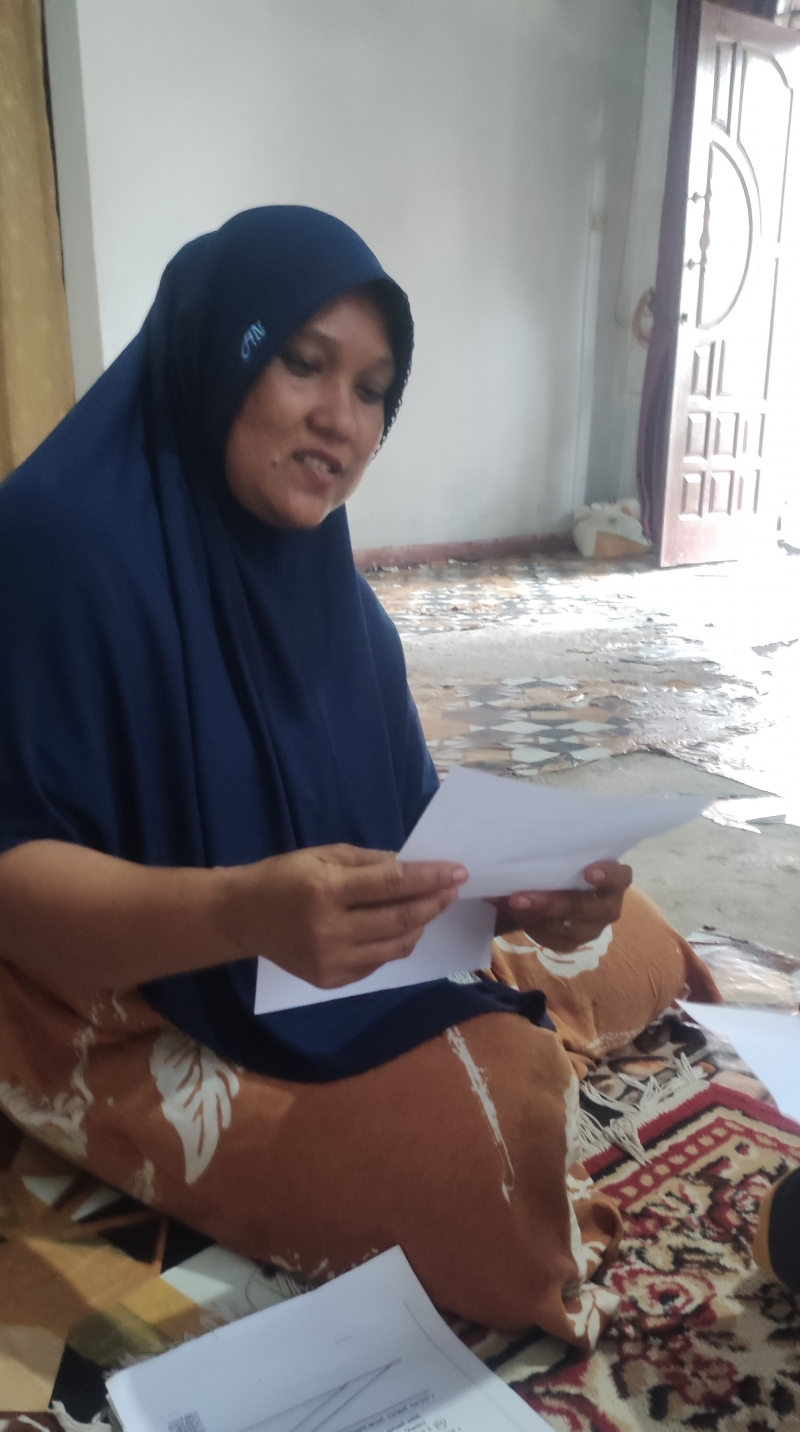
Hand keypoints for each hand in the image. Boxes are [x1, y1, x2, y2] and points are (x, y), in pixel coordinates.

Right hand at [223, 844, 467, 989]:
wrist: (243, 916)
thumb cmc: (284, 877)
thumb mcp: (322, 855)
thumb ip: (368, 862)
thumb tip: (409, 867)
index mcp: (327, 890)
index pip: (392, 884)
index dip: (429, 878)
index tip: (457, 871)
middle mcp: (330, 930)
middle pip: (399, 918)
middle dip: (434, 902)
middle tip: (453, 889)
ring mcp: (331, 960)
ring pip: (395, 946)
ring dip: (420, 925)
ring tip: (432, 907)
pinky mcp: (330, 980)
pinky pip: (377, 963)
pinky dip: (395, 944)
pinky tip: (402, 928)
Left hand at [489, 860, 631, 951]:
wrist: (551, 885)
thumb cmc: (562, 861)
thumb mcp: (560, 854)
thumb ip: (549, 853)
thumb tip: (512, 848)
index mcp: (613, 878)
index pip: (622, 877)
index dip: (609, 876)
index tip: (588, 873)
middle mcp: (608, 906)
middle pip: (591, 910)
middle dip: (554, 904)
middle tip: (520, 897)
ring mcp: (592, 928)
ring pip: (569, 929)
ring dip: (536, 918)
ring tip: (511, 904)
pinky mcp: (573, 942)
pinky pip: (554, 940)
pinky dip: (532, 927)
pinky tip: (516, 914)